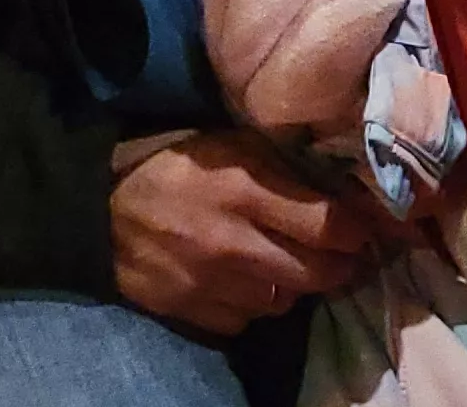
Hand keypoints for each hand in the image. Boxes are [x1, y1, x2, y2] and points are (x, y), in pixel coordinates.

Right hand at [109, 131, 375, 335]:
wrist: (100, 208)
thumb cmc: (180, 166)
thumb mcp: (237, 145)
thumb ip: (289, 170)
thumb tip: (347, 195)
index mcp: (244, 189)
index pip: (327, 226)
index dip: (358, 232)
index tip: (366, 230)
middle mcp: (230, 242)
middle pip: (315, 273)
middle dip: (341, 266)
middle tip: (346, 257)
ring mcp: (206, 282)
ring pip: (284, 302)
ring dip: (296, 287)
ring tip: (294, 267)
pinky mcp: (186, 309)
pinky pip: (244, 320)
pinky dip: (256, 306)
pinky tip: (251, 283)